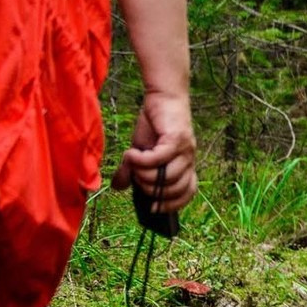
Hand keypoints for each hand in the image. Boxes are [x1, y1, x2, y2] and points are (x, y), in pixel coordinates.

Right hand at [114, 91, 196, 209]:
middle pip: (174, 189)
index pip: (188, 193)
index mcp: (184, 166)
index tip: (154, 208)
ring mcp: (185, 150)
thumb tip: (118, 188)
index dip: (173, 204)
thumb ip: (131, 170)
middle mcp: (189, 160)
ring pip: (165, 176)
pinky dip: (142, 160)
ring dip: (144, 173)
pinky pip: (159, 159)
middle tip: (136, 174)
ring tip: (133, 161)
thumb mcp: (140, 151)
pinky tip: (131, 153)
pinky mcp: (177, 139)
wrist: (161, 98)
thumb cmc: (153, 125)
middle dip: (150, 188)